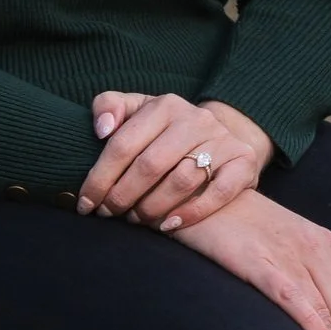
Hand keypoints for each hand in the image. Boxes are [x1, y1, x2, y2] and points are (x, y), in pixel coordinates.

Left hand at [76, 91, 265, 229]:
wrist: (219, 136)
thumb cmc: (163, 130)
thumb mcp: (136, 110)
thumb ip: (109, 106)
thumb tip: (102, 128)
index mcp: (164, 105)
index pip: (123, 143)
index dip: (100, 177)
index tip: (86, 204)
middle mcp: (196, 118)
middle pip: (150, 164)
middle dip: (122, 196)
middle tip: (109, 214)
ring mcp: (222, 140)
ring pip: (181, 181)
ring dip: (152, 208)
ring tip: (137, 220)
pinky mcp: (244, 162)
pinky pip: (218, 193)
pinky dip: (191, 213)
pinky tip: (168, 225)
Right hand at [169, 189, 330, 329]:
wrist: (208, 193)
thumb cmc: (248, 228)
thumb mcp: (290, 245)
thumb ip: (313, 278)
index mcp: (329, 246)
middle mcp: (317, 248)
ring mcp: (288, 253)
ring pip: (328, 310)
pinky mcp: (258, 260)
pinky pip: (293, 296)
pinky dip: (312, 325)